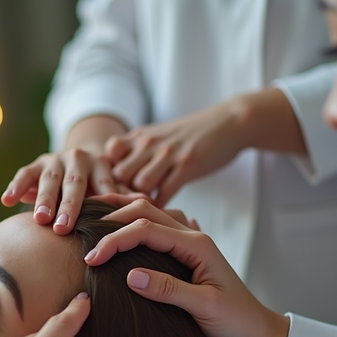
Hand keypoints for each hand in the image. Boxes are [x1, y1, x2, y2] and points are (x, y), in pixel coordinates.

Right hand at [1, 148, 126, 234]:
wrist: (76, 161)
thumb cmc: (98, 184)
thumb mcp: (112, 186)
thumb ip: (124, 196)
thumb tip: (147, 203)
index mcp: (101, 164)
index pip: (102, 185)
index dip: (102, 203)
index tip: (101, 223)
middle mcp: (77, 158)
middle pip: (74, 183)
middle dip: (68, 206)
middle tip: (61, 228)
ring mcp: (54, 160)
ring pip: (49, 180)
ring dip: (43, 199)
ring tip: (39, 219)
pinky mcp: (35, 165)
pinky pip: (24, 174)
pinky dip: (16, 187)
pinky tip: (6, 201)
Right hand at [84, 199, 287, 336]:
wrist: (259, 334)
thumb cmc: (237, 323)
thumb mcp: (204, 308)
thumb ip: (169, 290)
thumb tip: (130, 275)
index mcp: (196, 245)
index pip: (145, 229)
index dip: (114, 240)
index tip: (90, 259)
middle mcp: (193, 238)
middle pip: (146, 210)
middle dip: (112, 217)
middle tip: (84, 232)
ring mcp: (190, 244)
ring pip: (152, 214)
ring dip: (123, 213)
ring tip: (95, 219)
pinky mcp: (187, 256)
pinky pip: (159, 228)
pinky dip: (137, 223)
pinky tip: (123, 227)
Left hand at [104, 97, 249, 205]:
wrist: (228, 123)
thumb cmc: (190, 134)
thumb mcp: (159, 135)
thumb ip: (137, 152)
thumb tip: (117, 178)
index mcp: (141, 136)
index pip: (109, 153)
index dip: (109, 173)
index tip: (115, 189)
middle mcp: (150, 143)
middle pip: (120, 173)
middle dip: (121, 194)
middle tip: (125, 210)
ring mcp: (169, 154)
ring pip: (140, 184)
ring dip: (141, 202)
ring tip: (144, 214)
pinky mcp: (187, 165)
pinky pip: (166, 192)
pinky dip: (161, 206)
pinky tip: (163, 214)